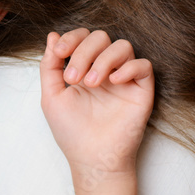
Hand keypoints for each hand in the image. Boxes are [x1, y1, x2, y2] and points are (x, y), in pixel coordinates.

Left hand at [39, 29, 153, 187]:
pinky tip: (112, 82)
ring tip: (91, 84)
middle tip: (73, 78)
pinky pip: (144, 65)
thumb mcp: (52, 95)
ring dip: (103, 60)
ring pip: (123, 46)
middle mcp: (104, 69)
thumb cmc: (71, 130)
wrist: (92, 158)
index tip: (60, 52)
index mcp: (83, 67)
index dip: (71, 38)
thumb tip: (52, 36)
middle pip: (101, 37)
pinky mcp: (141, 91)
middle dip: (83, 51)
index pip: (82, 37)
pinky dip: (128, 68)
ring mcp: (124, 78)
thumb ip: (50, 65)